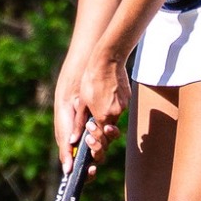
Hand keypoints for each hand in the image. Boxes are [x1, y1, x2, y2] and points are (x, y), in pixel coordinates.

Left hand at [73, 46, 128, 169]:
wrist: (108, 61)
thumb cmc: (91, 80)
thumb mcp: (81, 102)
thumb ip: (79, 123)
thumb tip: (73, 140)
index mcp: (102, 116)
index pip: (100, 134)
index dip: (94, 135)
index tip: (89, 133)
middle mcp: (116, 113)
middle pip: (109, 128)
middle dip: (102, 128)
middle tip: (93, 120)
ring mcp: (123, 105)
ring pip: (115, 116)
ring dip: (106, 113)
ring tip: (98, 100)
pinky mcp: (128, 98)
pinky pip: (120, 106)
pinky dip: (112, 104)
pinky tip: (106, 92)